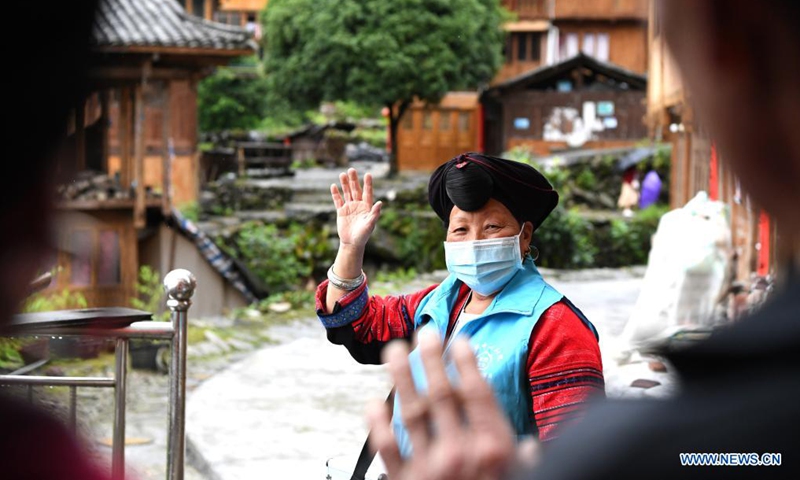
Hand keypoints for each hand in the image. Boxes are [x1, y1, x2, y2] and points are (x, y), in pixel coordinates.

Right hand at [331, 168, 381, 248]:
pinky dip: (336, 194)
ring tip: (342, 174)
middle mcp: (358, 205)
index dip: (368, 184)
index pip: (368, 193)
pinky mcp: (341, 211)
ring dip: (345, 184)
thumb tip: (380, 203)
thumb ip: (374, 214)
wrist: (352, 243)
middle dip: (354, 180)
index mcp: (367, 207)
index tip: (368, 174)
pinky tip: (334, 186)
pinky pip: (338, 201)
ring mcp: (349, 207)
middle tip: (351, 169)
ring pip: (347, 193)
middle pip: (356, 190)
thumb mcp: (370, 224)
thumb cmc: (363, 235)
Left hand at [366, 334, 539, 479]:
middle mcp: (462, 453)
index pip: (479, 394)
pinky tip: (373, 404)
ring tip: (394, 351)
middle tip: (424, 333)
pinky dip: (378, 426)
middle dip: (432, 359)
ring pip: (412, 411)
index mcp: (494, 449)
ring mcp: (432, 468)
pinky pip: (387, 449)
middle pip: (443, 394)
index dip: (467, 363)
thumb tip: (532, 446)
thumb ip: (528, 464)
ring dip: (402, 378)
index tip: (458, 340)